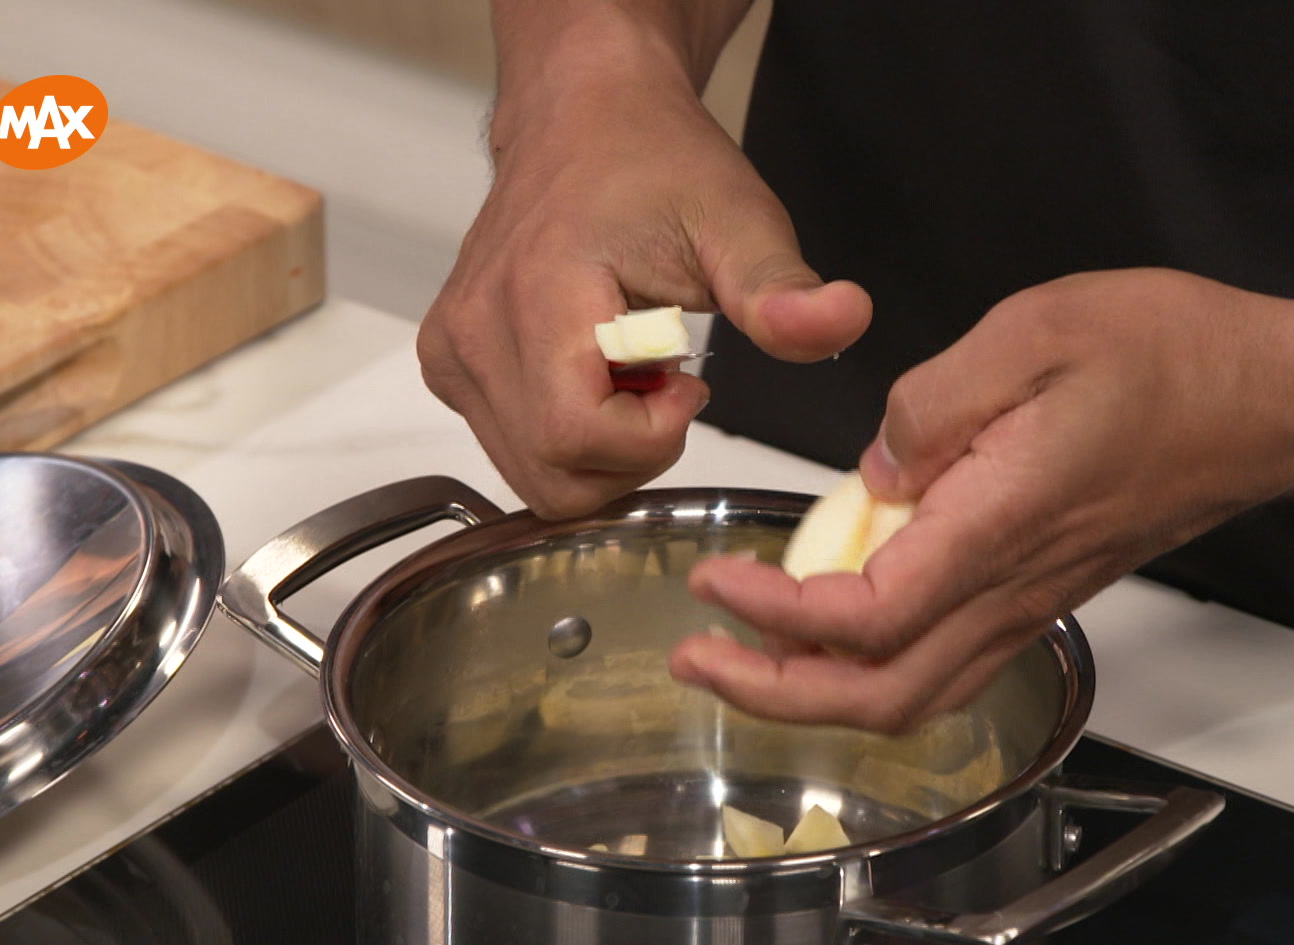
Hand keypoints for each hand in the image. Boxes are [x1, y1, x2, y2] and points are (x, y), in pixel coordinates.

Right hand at [417, 53, 870, 518]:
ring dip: (602, 452)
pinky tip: (600, 375)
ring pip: (533, 476)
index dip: (649, 438)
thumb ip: (782, 288)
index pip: (575, 435)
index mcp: (537, 294)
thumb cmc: (653, 163)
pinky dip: (568, 438)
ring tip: (636, 374)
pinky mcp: (450, 365)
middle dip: (632, 458)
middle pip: (553, 477)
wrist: (584, 117)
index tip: (691, 384)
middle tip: (671, 384)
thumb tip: (843, 320)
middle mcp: (476, 332)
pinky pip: (513, 449)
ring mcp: (454, 353)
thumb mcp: (738, 220)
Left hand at [668, 269, 1293, 730]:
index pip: (865, 618)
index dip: (775, 617)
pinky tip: (840, 631)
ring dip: (821, 695)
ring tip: (751, 657)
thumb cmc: (1176, 359)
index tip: (715, 582)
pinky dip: (876, 673)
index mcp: (999, 524)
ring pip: (916, 698)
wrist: (1275, 402)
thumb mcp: (1036, 332)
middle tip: (701, 654)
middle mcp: (1014, 586)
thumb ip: (934, 400)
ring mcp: (1034, 601)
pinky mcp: (1046, 593)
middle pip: (880, 695)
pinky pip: (950, 668)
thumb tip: (875, 464)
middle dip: (775, 693)